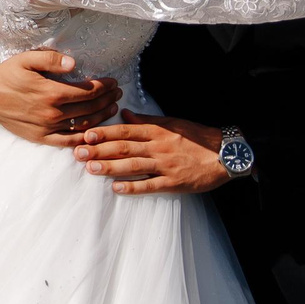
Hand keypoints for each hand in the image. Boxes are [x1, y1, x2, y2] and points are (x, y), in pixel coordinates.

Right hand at [0, 51, 121, 146]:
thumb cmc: (8, 74)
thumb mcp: (26, 59)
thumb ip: (51, 59)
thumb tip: (73, 63)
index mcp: (51, 93)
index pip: (87, 91)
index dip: (104, 87)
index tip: (113, 82)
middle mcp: (51, 113)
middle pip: (89, 108)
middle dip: (107, 100)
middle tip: (117, 93)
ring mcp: (47, 128)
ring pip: (83, 125)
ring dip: (101, 117)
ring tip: (112, 108)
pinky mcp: (41, 138)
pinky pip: (68, 142)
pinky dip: (84, 139)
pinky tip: (94, 132)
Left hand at [71, 111, 231, 194]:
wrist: (225, 154)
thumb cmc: (198, 137)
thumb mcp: (172, 123)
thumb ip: (147, 121)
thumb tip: (125, 114)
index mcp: (158, 131)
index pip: (126, 131)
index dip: (104, 133)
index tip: (85, 134)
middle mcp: (158, 147)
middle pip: (124, 148)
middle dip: (99, 150)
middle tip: (78, 153)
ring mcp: (165, 166)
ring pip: (133, 166)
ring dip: (110, 168)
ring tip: (91, 169)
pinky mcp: (173, 183)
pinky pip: (149, 185)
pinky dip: (132, 187)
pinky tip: (116, 188)